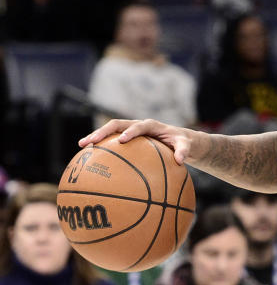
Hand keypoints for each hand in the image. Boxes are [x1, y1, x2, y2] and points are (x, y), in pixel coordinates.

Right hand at [79, 118, 193, 164]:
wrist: (179, 139)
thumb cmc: (182, 142)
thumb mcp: (186, 145)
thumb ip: (183, 150)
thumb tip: (180, 160)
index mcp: (152, 125)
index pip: (139, 126)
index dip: (131, 131)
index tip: (122, 140)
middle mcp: (138, 125)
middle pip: (117, 124)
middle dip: (103, 131)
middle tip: (90, 141)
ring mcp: (130, 130)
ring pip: (110, 131)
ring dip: (96, 136)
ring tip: (81, 146)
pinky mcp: (126, 138)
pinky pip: (111, 141)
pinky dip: (101, 147)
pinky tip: (89, 158)